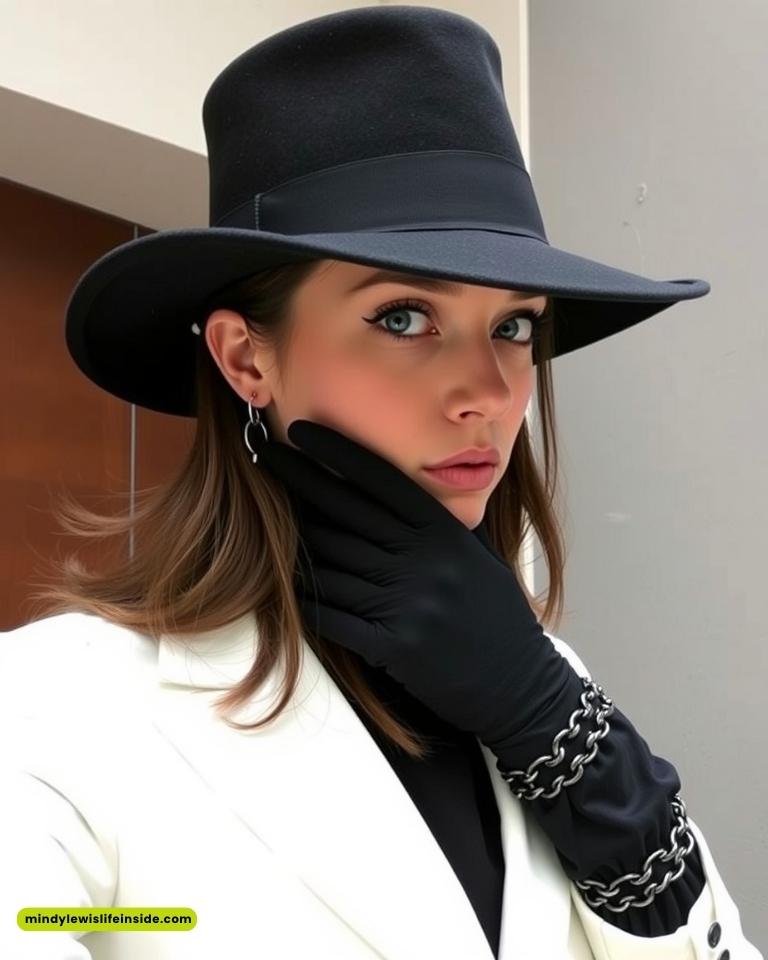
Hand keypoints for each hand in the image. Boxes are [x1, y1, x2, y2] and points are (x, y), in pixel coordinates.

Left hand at [258, 419, 574, 751]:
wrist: (518, 684)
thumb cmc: (497, 616)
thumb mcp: (481, 556)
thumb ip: (447, 521)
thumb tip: (419, 479)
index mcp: (444, 534)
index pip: (381, 480)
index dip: (338, 451)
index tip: (303, 430)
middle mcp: (424, 562)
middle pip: (346, 512)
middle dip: (299, 480)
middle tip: (265, 456)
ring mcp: (409, 604)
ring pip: (333, 563)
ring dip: (294, 542)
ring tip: (264, 518)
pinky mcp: (394, 646)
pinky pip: (335, 616)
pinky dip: (306, 602)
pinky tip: (281, 585)